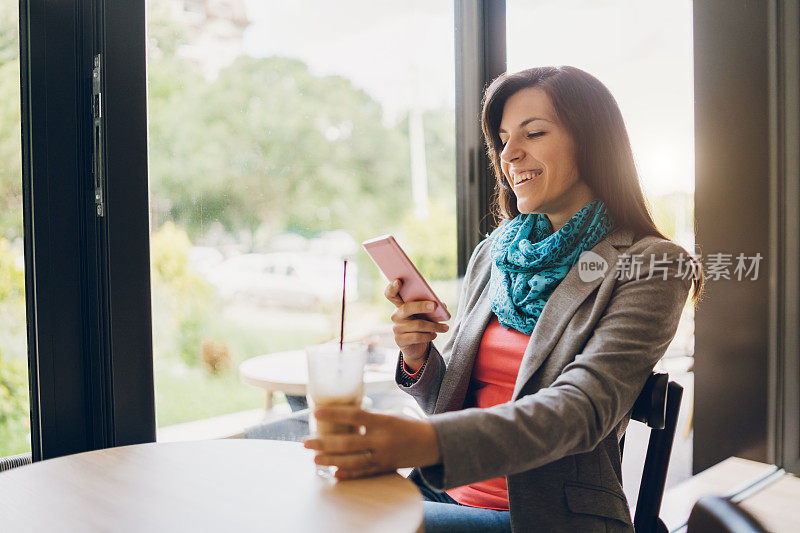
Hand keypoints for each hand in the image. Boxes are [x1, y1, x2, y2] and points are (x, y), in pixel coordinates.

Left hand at [302, 405, 441, 479]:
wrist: (432, 443)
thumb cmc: (407, 424)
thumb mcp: (389, 415)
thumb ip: (369, 418)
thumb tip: (343, 418)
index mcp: (383, 421)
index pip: (355, 415)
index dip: (335, 414)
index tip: (316, 412)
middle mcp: (382, 440)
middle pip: (348, 442)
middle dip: (324, 443)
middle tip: (306, 442)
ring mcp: (383, 456)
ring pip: (353, 460)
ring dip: (331, 460)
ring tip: (314, 459)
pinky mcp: (385, 468)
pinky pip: (364, 472)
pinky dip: (349, 473)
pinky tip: (335, 474)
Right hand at [384, 279, 448, 370]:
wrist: (416, 346)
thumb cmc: (422, 323)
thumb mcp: (425, 313)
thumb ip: (431, 305)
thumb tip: (441, 305)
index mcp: (400, 305)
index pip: (391, 294)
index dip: (392, 288)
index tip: (398, 281)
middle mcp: (395, 316)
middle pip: (406, 308)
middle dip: (421, 306)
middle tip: (435, 306)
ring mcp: (396, 328)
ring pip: (417, 324)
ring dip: (434, 326)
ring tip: (445, 327)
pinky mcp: (400, 340)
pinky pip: (416, 337)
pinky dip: (428, 335)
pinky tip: (435, 334)